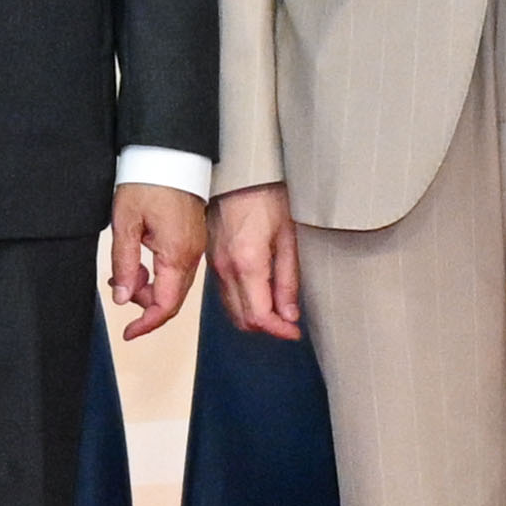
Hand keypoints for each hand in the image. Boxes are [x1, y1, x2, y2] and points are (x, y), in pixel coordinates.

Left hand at [99, 184, 202, 339]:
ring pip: (175, 285)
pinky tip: (138, 261)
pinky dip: (158, 274)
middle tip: (119, 291)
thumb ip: (125, 264)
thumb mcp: (125, 224)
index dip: (146, 324)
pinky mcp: (193, 238)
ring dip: (150, 289)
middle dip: (145, 306)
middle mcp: (192, 255)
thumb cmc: (148, 182)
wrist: (170, 153)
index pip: (166, 305)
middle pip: (173, 299)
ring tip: (123, 273)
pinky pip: (178, 268)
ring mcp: (195, 246)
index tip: (128, 333)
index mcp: (176, 255)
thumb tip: (123, 298)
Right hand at [209, 183, 299, 344]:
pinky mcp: (211, 261)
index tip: (294, 332)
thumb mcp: (287, 237)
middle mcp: (226, 269)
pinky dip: (242, 305)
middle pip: (243, 320)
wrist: (238, 173)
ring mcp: (214, 266)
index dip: (279, 331)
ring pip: (231, 311)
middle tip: (289, 323)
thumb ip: (288, 280)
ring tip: (278, 311)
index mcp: (247, 263)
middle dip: (268, 328)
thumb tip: (290, 314)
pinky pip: (224, 295)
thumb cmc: (265, 196)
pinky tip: (259, 296)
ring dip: (254, 318)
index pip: (260, 316)